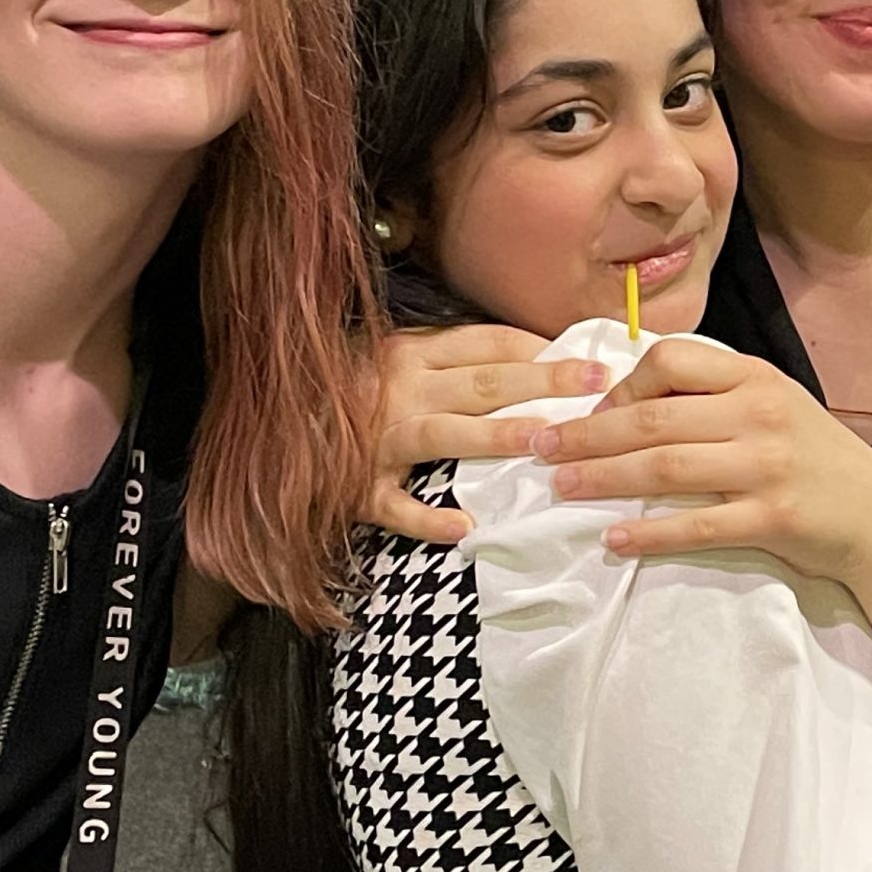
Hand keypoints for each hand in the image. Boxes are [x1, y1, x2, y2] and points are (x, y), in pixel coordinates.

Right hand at [372, 325, 610, 543]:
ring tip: (541, 441)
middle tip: (595, 384)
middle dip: (542, 381)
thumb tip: (535, 361)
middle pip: (480, 383)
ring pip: (443, 433)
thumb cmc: (352, 393)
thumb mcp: (400, 362)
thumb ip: (455, 361)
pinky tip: (462, 527)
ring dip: (492, 436)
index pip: (487, 344)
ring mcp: (377, 440)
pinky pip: (394, 505)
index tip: (591, 359)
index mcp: (412, 353)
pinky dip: (425, 518)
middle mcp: (398, 389)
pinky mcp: (358, 488)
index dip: (540, 350)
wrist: (277, 426)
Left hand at [531, 336, 871, 583]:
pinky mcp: (773, 517)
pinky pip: (696, 525)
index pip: (670, 362)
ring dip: (602, 477)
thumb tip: (630, 399)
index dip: (619, 386)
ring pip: (664, 468)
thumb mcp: (773, 407)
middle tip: (539, 447)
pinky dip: (649, 532)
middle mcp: (758, 413)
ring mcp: (767, 465)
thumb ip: (715, 397)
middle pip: (652, 419)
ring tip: (560, 487)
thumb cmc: (816, 461)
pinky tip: (614, 540)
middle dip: (586, 433)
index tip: (588, 411)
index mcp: (754, 378)